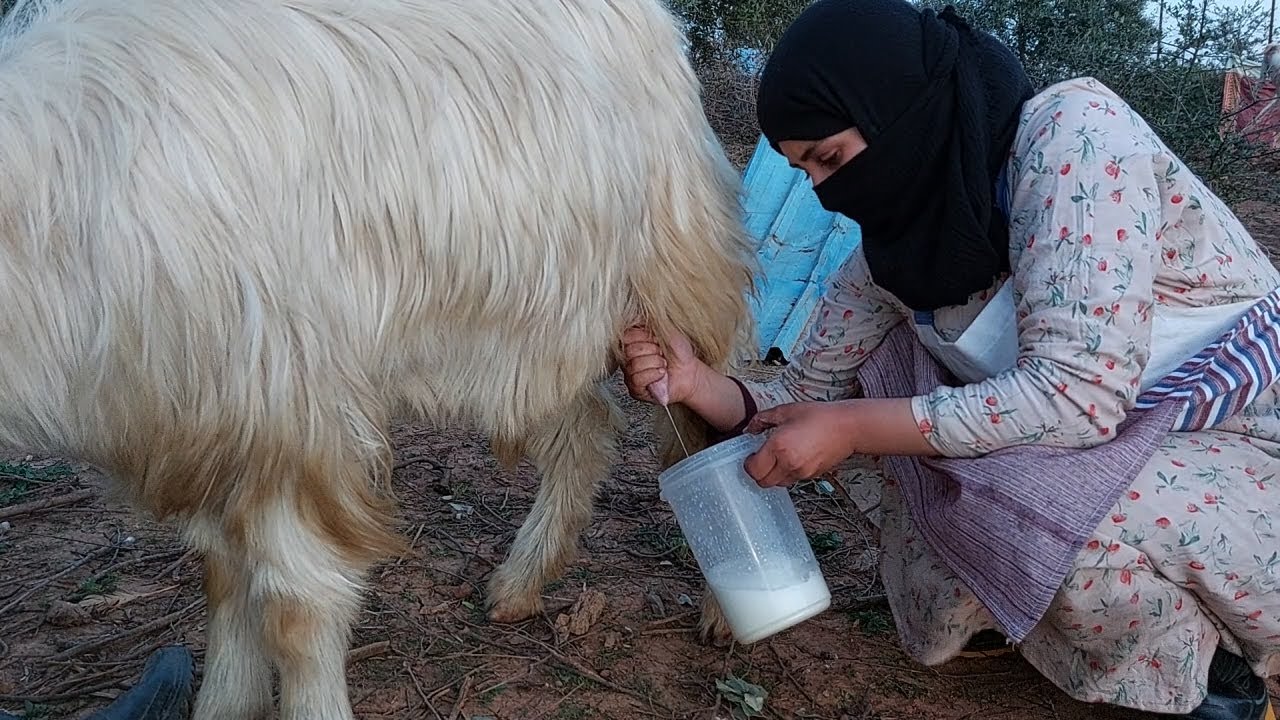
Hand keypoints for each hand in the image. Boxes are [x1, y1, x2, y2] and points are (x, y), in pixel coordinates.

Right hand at [621, 325, 704, 405]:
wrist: (690, 372)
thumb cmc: (679, 352)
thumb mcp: (669, 331)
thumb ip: (652, 322)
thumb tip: (638, 315)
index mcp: (634, 341)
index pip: (627, 336)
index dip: (646, 338)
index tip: (657, 341)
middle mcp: (629, 357)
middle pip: (630, 351)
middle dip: (652, 351)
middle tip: (662, 354)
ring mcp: (630, 373)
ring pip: (634, 366)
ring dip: (655, 363)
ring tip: (663, 365)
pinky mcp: (635, 388)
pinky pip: (637, 380)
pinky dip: (654, 375)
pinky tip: (661, 374)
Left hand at [743, 401, 859, 487]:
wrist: (848, 427)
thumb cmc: (821, 417)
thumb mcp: (787, 411)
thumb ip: (763, 418)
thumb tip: (750, 427)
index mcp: (779, 446)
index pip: (753, 469)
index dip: (748, 464)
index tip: (751, 456)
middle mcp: (789, 463)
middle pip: (763, 482)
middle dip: (758, 472)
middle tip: (760, 459)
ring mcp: (802, 472)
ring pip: (778, 483)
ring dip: (773, 474)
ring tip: (777, 458)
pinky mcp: (812, 476)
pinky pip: (792, 480)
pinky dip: (787, 473)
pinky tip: (792, 458)